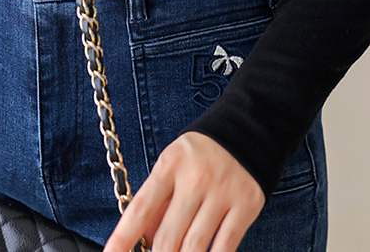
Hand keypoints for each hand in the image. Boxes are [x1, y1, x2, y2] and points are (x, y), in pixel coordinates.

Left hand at [102, 132, 265, 251]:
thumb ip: (158, 200)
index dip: (122, 239)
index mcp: (170, 166)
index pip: (140, 209)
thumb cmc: (202, 153)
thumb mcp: (173, 163)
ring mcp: (221, 193)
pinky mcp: (245, 205)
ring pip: (194, 247)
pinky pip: (225, 247)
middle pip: (167, 237)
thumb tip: (143, 239)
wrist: (248, 129)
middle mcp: (194, 179)